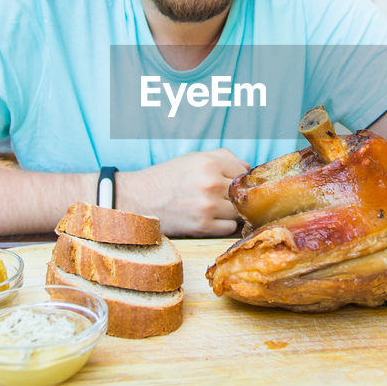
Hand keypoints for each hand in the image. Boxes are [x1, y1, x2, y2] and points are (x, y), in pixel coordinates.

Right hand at [117, 149, 248, 236]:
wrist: (139, 199)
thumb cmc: (167, 177)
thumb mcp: (193, 158)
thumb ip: (224, 157)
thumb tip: (248, 168)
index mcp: (210, 164)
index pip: (243, 172)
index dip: (239, 178)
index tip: (231, 183)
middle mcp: (211, 184)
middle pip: (242, 193)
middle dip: (236, 196)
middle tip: (224, 197)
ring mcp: (208, 207)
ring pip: (239, 212)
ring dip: (231, 211)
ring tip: (217, 208)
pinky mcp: (203, 227)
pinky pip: (229, 228)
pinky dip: (224, 225)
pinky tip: (211, 219)